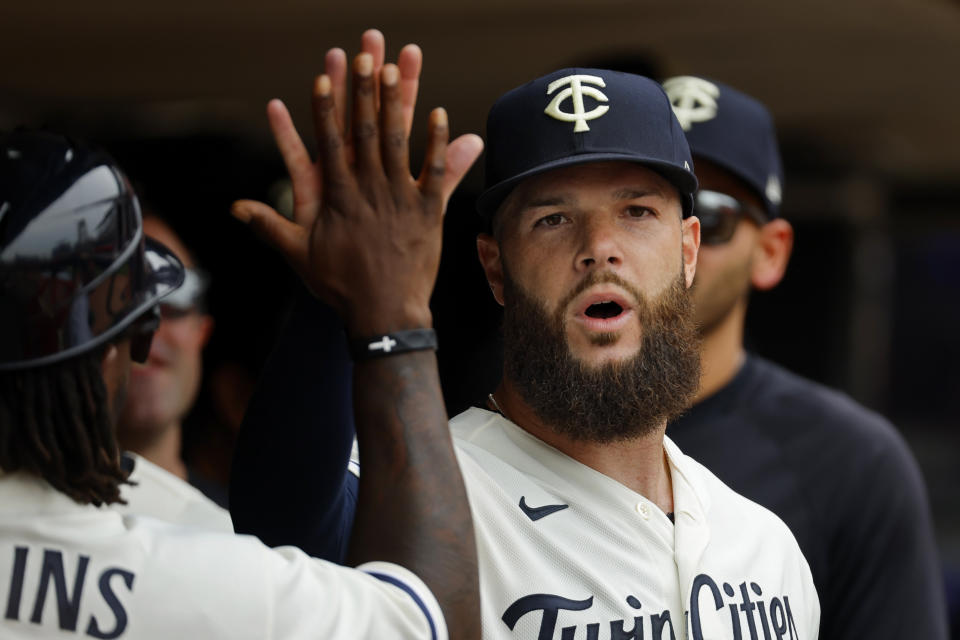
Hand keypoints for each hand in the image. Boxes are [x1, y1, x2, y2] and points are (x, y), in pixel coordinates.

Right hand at [232, 30, 482, 334]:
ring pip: (399, 142)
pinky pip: (437, 172)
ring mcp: (401, 198)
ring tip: (398, 68)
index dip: (326, 107)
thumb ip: (268, 225)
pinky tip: (442, 115)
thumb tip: (234, 207)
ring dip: (399, 103)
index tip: (323, 76)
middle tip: (364, 55)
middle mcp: (369, 189)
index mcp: (338, 196)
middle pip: (366, 130)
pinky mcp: (429, 211)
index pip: (328, 141)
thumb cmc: (340, 286)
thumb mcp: (299, 255)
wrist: (384, 314)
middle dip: (364, 90)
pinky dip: (440, 144)